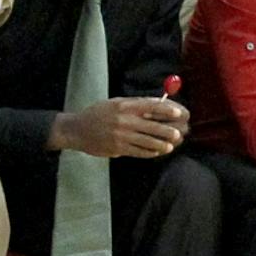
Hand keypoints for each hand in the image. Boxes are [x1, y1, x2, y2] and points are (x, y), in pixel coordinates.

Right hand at [56, 97, 186, 157]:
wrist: (76, 130)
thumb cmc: (98, 113)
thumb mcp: (115, 103)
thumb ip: (136, 103)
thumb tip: (158, 103)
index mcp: (125, 106)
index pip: (151, 107)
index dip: (166, 111)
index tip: (179, 114)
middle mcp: (124, 120)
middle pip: (151, 127)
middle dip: (167, 132)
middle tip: (178, 134)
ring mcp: (121, 136)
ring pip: (146, 142)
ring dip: (160, 145)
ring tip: (170, 147)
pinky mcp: (117, 149)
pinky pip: (137, 152)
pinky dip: (148, 153)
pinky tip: (155, 153)